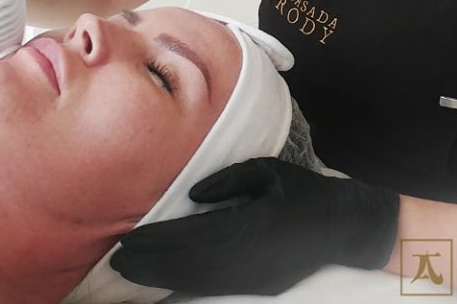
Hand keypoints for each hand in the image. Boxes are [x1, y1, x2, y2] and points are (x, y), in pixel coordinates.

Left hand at [111, 157, 398, 295]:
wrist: (342, 225)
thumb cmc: (303, 190)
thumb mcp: (269, 170)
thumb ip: (229, 180)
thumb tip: (192, 196)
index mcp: (251, 224)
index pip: (191, 235)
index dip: (156, 240)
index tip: (126, 238)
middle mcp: (248, 257)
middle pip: (187, 263)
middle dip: (149, 262)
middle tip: (114, 258)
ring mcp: (252, 277)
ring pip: (196, 279)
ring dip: (160, 276)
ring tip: (130, 270)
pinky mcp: (256, 285)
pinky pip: (211, 287)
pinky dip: (182, 283)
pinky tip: (163, 278)